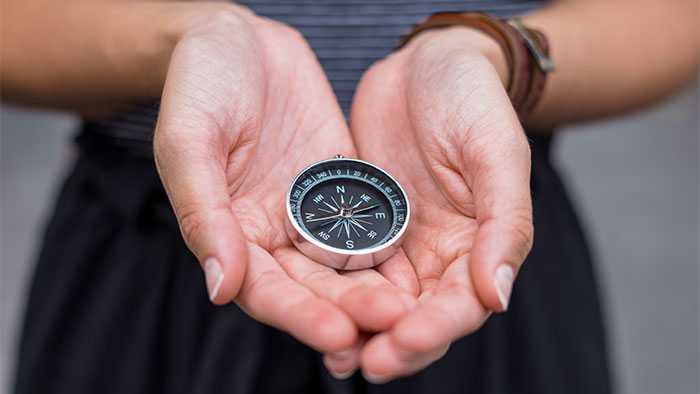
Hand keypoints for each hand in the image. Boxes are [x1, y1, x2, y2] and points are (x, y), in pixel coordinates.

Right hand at [154, 6, 417, 355]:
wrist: (240, 39)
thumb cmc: (200, 82)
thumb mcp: (190, 140)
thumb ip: (204, 212)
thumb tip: (220, 288)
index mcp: (229, 232)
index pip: (264, 290)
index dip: (299, 315)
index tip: (338, 334)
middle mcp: (272, 232)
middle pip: (313, 286)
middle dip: (350, 307)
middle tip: (392, 322)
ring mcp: (310, 211)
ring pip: (345, 262)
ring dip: (375, 287)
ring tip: (410, 307)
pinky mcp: (341, 185)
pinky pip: (368, 218)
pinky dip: (389, 243)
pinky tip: (419, 264)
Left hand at [345, 27, 533, 380]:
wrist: (427, 64)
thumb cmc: (473, 101)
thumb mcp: (496, 154)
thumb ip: (504, 225)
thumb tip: (496, 299)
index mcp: (478, 244)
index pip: (461, 304)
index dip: (435, 328)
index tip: (402, 342)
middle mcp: (437, 254)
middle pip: (417, 316)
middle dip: (393, 343)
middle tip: (364, 362)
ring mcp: (396, 243)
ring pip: (378, 302)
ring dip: (359, 331)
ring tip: (335, 357)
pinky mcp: (360, 225)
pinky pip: (344, 266)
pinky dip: (331, 293)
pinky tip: (311, 310)